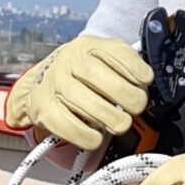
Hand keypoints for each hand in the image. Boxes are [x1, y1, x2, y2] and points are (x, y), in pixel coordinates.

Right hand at [6, 36, 150, 151]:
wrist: (39, 82)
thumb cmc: (79, 73)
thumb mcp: (99, 56)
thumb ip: (123, 63)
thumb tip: (146, 81)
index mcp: (87, 46)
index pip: (118, 53)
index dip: (137, 70)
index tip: (145, 81)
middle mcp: (69, 62)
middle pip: (108, 83)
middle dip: (131, 99)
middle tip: (136, 107)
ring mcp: (56, 86)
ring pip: (93, 108)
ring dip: (114, 120)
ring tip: (120, 122)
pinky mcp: (46, 110)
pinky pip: (73, 128)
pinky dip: (91, 137)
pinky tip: (98, 136)